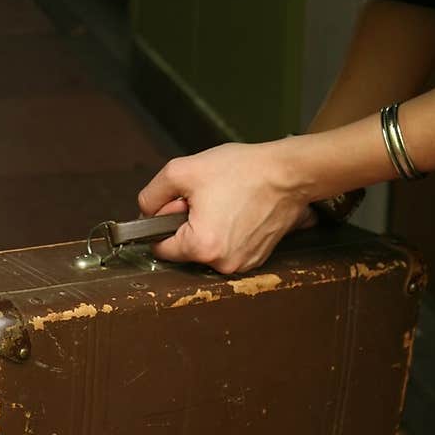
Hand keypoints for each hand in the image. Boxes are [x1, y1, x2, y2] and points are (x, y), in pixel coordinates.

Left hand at [137, 140, 316, 274]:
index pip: (161, 248)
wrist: (288, 172)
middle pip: (185, 248)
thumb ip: (152, 195)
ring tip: (225, 201)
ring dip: (208, 227)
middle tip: (205, 197)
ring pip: (207, 248)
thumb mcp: (182, 171)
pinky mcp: (257, 258)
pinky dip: (227, 231)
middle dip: (187, 223)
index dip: (163, 222)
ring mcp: (243, 264)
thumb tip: (145, 213)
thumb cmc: (243, 170)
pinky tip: (238, 208)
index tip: (179, 203)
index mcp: (202, 247)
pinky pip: (228, 247)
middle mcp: (223, 264)